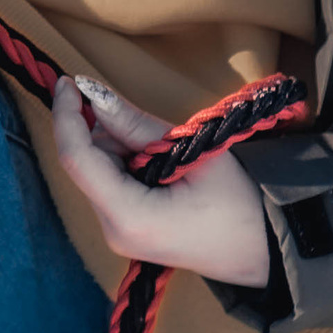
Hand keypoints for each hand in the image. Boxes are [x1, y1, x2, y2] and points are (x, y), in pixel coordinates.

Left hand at [51, 75, 274, 288]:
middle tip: (156, 132)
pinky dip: (130, 163)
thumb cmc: (240, 203)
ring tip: (171, 158)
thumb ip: (137, 125)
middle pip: (88, 161)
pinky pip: (112, 183)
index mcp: (128, 217)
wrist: (264, 250)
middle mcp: (113, 230)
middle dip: (111, 132)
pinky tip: (164, 168)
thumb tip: (94, 95)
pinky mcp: (126, 229)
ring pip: (99, 169)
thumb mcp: (192, 152)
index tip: (69, 82)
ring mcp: (117, 233)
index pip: (77, 159)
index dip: (67, 116)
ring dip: (124, 147)